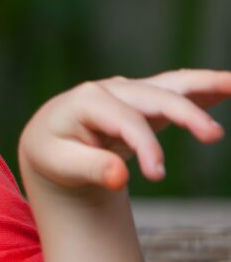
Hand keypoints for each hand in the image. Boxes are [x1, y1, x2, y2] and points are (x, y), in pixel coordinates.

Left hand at [17, 69, 230, 192]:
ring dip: (205, 84)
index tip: (157, 176)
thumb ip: (89, 168)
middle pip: (155, 97)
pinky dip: (203, 89)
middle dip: (186, 113)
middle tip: (214, 136)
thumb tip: (120, 177)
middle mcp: (110, 89)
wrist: (49, 140)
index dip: (146, 146)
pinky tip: (228, 87)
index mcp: (86, 100)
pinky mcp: (145, 102)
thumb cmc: (53, 152)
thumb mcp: (59, 164)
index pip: (125, 121)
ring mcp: (130, 92)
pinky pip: (177, 92)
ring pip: (172, 85)